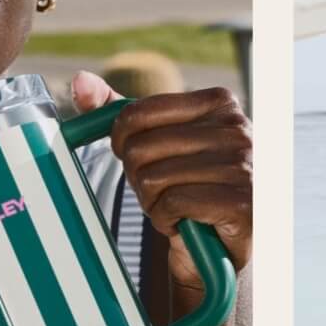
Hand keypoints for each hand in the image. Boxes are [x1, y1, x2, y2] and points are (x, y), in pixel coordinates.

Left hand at [76, 74, 251, 288]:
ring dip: (153, 202)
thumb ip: (122, 112)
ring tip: (175, 207)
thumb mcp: (159, 143)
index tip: (128, 156)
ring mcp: (244, 166)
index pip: (139, 112)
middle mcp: (238, 129)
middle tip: (159, 191)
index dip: (120, 140)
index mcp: (220, 102)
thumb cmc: (190, 186)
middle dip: (139, 177)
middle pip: (141, 148)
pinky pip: (172, 203)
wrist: (224, 244)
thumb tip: (80, 80)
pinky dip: (166, 219)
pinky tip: (183, 222)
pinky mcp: (241, 203)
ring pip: (154, 178)